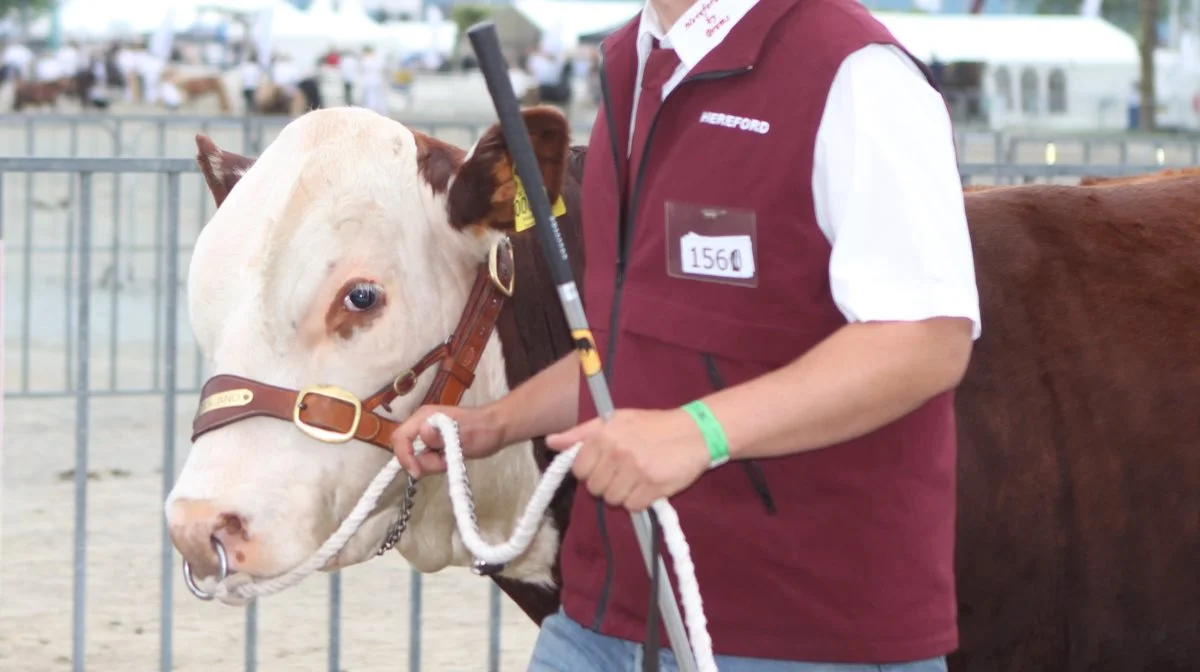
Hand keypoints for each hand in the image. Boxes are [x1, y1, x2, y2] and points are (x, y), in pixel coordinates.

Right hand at [390, 404, 506, 478]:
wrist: (497, 429)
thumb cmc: (483, 430)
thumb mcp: (464, 436)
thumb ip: (440, 436)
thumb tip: (422, 431)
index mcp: (424, 417)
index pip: (400, 437)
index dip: (404, 457)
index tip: (418, 472)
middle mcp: (421, 423)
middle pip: (406, 449)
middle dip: (422, 462)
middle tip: (444, 463)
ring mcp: (426, 434)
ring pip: (416, 456)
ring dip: (431, 463)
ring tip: (451, 459)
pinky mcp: (432, 443)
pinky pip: (425, 458)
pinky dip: (435, 463)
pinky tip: (449, 459)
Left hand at [545, 409, 710, 512]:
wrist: (694, 432)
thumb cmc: (653, 425)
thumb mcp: (616, 420)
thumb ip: (581, 433)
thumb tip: (552, 442)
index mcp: (604, 435)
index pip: (579, 469)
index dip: (590, 470)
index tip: (605, 464)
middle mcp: (616, 452)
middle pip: (594, 488)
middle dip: (607, 483)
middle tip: (625, 470)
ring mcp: (634, 471)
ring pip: (612, 500)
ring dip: (624, 493)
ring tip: (638, 476)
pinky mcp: (652, 487)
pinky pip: (632, 506)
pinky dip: (640, 500)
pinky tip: (650, 484)